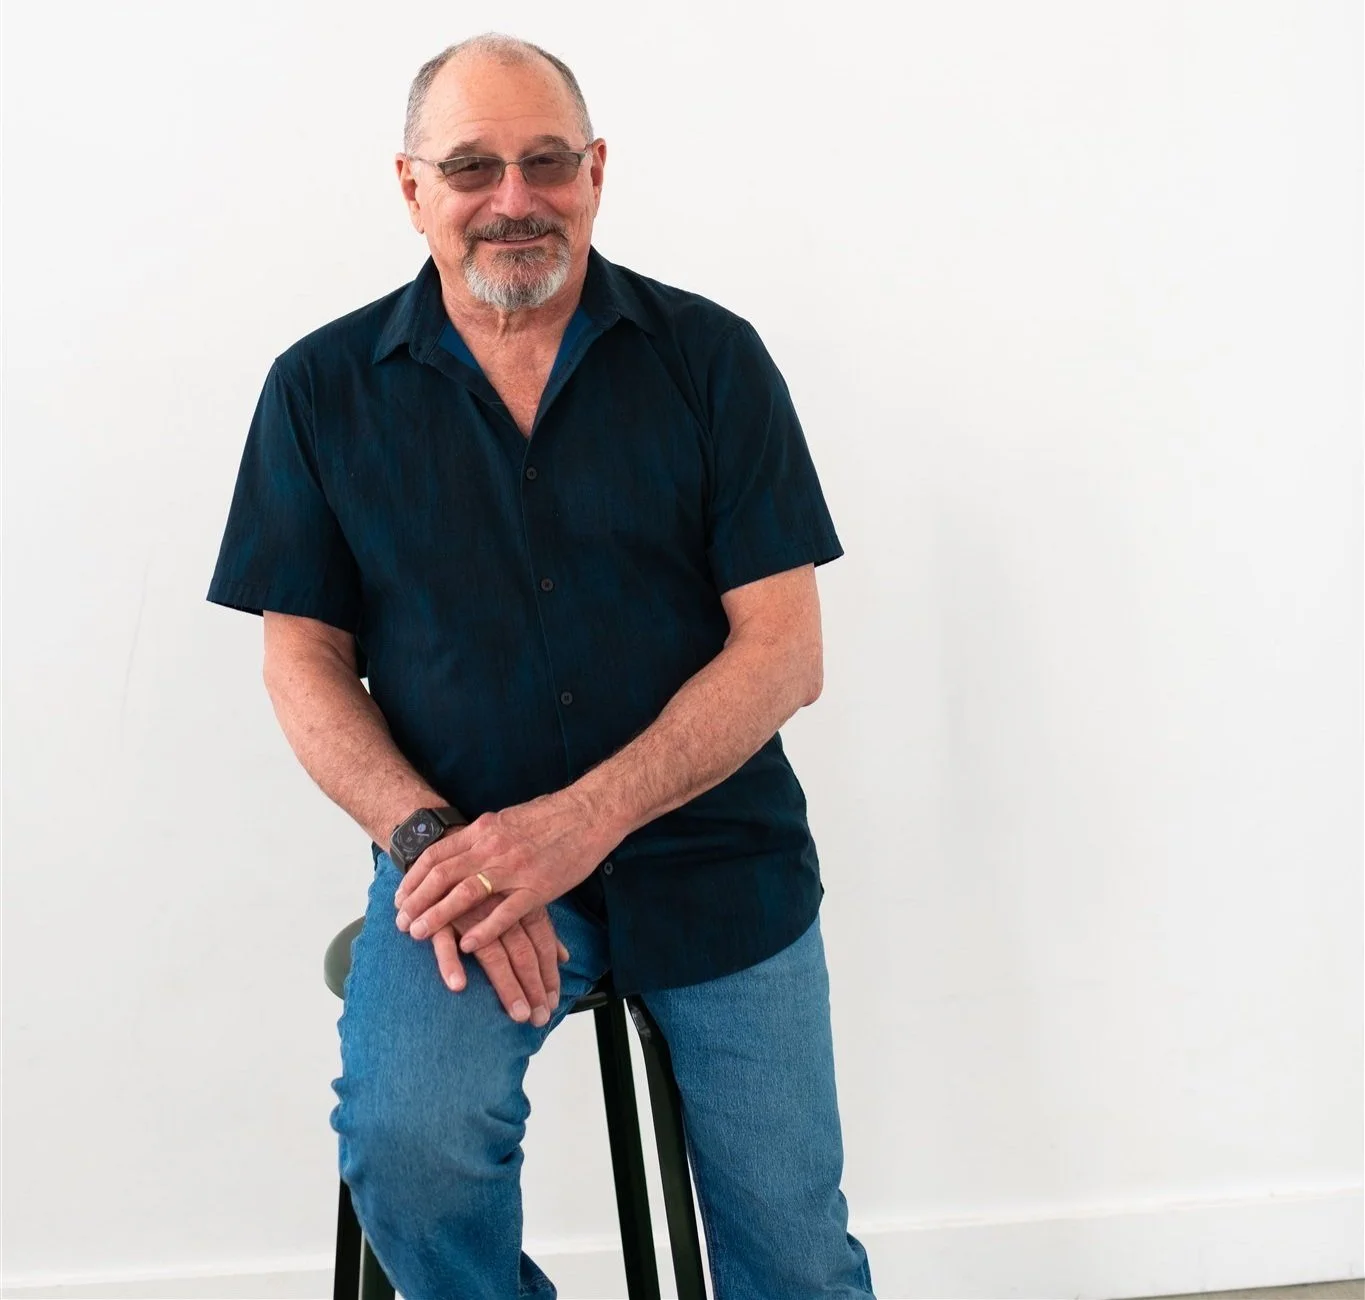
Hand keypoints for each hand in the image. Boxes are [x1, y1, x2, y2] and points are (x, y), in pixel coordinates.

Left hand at [394, 789, 614, 954]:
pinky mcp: (538, 887)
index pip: (436, 854)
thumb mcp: (508, 820)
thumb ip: (484, 837)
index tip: (400, 897)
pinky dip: (483, 929)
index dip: (413, 878)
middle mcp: (492, 847)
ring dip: (438, 915)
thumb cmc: (552, 816)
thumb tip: (463, 849)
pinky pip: (505, 912)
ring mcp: (514, 867)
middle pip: (442, 875)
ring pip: (465, 893)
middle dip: (416, 901)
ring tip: (418, 934)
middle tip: (401, 921)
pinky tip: (466, 944)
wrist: (590, 812)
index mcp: (484, 830)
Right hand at [425, 892, 570, 1025]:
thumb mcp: (516, 896)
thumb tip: (564, 956)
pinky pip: (445, 942)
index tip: (552, 1003)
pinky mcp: (439, 915)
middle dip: (533, 987)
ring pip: (493, 953)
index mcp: (519, 903)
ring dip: (507, 985)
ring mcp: (470, 912)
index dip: (548, 974)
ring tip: (518, 1013)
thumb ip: (540, 927)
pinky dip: (451, 963)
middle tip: (538, 1017)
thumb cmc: (485, 878)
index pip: (541, 943)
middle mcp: (499, 909)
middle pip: (523, 953)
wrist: (446, 848)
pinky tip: (459, 985)